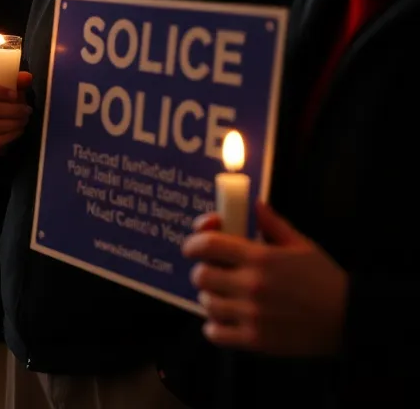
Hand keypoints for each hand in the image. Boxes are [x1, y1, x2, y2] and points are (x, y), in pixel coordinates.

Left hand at [182, 201, 348, 355]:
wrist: (350, 319)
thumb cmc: (325, 279)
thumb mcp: (301, 245)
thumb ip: (272, 224)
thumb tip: (253, 203)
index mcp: (261, 257)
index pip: (207, 245)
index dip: (193, 244)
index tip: (193, 247)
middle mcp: (252, 285)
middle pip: (201, 275)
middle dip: (204, 271)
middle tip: (216, 273)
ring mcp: (252, 314)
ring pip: (206, 303)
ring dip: (210, 298)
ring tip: (225, 296)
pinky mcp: (256, 340)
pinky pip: (215, 333)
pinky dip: (215, 327)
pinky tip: (227, 320)